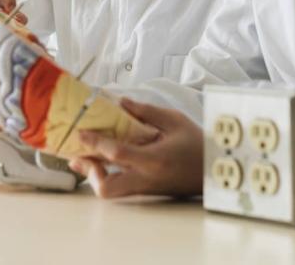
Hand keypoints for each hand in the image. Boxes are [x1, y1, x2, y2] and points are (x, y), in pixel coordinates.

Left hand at [68, 97, 203, 198]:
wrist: (214, 171)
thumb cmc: (197, 143)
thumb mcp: (174, 120)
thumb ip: (146, 111)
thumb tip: (121, 102)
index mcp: (154, 159)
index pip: (118, 154)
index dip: (96, 143)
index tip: (81, 132)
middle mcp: (146, 178)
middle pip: (107, 188)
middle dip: (89, 172)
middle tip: (80, 154)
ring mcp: (144, 188)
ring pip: (110, 192)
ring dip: (94, 176)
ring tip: (84, 158)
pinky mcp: (145, 191)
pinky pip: (119, 188)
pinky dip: (105, 176)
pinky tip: (100, 162)